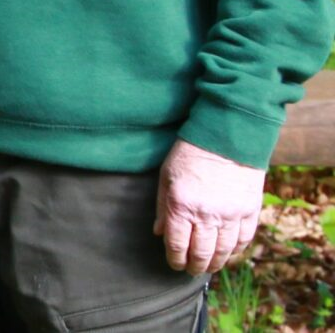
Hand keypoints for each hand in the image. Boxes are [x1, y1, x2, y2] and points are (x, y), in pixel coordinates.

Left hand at [154, 140, 263, 273]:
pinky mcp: (250, 211)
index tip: (175, 264)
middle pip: (202, 253)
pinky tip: (229, 253)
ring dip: (216, 263)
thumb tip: (159, 233)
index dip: (175, 259)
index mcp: (182, 206)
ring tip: (209, 266)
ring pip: (225, 251)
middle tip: (192, 270)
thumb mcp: (166, 177)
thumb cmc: (189, 154)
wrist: (226, 138)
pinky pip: (244, 239)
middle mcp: (207, 215)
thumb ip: (162, 207)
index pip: (178, 244)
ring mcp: (232, 215)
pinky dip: (236, 250)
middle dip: (195, 266)